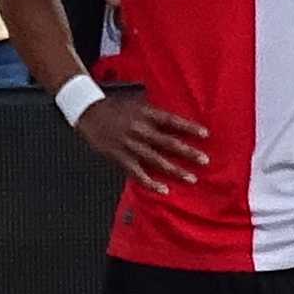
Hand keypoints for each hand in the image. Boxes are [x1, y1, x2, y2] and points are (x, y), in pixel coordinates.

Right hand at [72, 89, 208, 188]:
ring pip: (157, 160)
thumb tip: (173, 121)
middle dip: (188, 152)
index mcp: (145, 114)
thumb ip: (153, 113)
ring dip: (176, 170)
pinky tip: (163, 190)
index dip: (189, 127)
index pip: (172, 121)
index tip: (206, 135)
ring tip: (191, 178)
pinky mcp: (120, 157)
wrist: (88, 113)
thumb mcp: (136, 103)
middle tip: (204, 161)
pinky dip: (151, 183)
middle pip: (169, 142)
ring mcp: (131, 145)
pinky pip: (138, 173)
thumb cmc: (113, 107)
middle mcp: (140, 130)